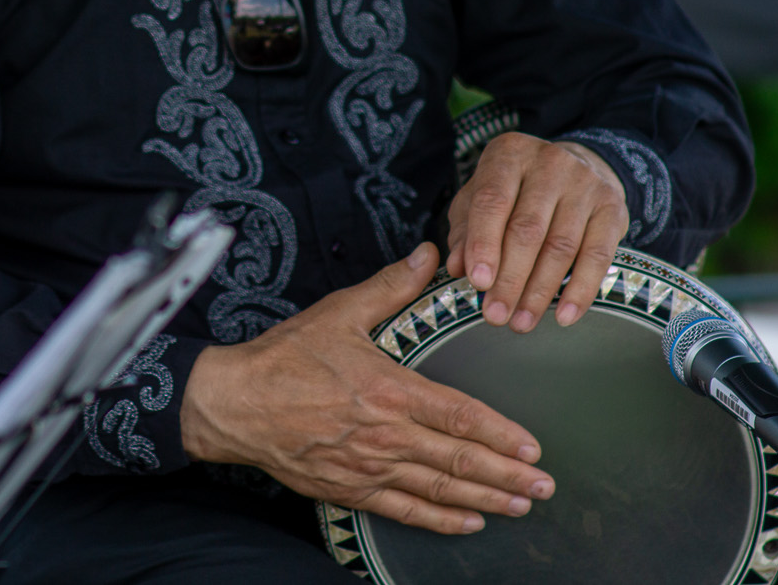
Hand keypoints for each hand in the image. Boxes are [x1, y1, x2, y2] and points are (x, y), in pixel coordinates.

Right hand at [180, 242, 552, 534]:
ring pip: (438, 489)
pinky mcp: (349, 489)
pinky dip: (439, 519)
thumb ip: (391, 287)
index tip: (532, 446)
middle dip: (506, 475)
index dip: (500, 434)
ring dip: (485, 500)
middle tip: (543, 486)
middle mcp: (385, 434)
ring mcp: (368, 467)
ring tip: (519, 506)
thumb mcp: (339, 313)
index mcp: (389, 389)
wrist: (233, 403)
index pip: (459, 416)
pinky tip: (468, 522)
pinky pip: (403, 510)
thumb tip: (429, 256)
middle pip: (458, 460)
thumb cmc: (285, 358)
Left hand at [446, 132, 627, 332]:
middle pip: (527, 230)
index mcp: (508, 154)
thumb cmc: (517, 190)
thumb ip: (466, 230)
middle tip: (495, 316)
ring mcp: (585, 183)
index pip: (492, 201)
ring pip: (560, 247)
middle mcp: (549, 163)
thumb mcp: (481, 198)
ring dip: (539, 292)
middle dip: (509, 279)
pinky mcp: (613, 207)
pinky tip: (565, 316)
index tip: (477, 282)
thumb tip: (457, 268)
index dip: (483, 244)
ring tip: (521, 322)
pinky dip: (580, 290)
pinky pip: (598, 256)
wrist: (580, 166)